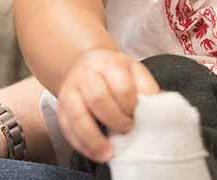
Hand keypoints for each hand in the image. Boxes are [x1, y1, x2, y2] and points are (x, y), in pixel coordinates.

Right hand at [57, 48, 159, 162]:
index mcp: (109, 63)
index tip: (136, 117)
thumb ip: (146, 88)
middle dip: (115, 121)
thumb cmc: (115, 73)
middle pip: (98, 99)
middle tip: (126, 129)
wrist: (87, 65)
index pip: (121, 87)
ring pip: (78, 116)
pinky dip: (82, 145)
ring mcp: (70, 91)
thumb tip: (155, 111)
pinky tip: (95, 153)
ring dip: (94, 139)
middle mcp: (86, 75)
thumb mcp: (135, 71)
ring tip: (109, 153)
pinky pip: (67, 130)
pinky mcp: (61, 108)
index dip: (130, 107)